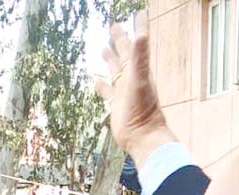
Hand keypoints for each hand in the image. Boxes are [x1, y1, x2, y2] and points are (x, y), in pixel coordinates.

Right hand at [95, 24, 175, 165]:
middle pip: (124, 55)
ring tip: (104, 49)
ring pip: (114, 71)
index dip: (136, 30)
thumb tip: (142, 33)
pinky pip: (107, 91)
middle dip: (119, 41)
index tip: (139, 14)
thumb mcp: (140, 79)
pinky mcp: (114, 104)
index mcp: (137, 69)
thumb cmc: (142, 109)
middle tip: (113, 27)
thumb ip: (140, 56)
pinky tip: (96, 82)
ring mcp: (122, 91)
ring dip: (110, 60)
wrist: (142, 136)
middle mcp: (130, 78)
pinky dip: (102, 85)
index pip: (135, 45)